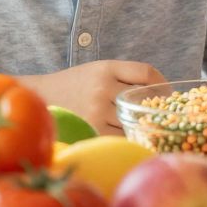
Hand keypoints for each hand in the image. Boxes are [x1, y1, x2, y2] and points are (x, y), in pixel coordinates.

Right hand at [22, 61, 164, 135]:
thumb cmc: (74, 85)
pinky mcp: (91, 130)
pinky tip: (131, 138)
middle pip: (143, 98)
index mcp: (106, 68)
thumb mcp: (98, 70)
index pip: (146, 72)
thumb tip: (162, 92)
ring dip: (143, 125)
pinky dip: (129, 138)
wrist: (38, 98)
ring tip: (149, 128)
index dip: (162, 83)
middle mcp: (102, 87)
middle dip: (156, 107)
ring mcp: (96, 110)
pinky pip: (121, 137)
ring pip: (133, 119)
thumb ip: (124, 78)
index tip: (168, 93)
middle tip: (164, 114)